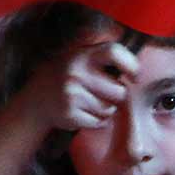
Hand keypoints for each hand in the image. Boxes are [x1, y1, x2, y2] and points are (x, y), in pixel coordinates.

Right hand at [24, 41, 139, 132]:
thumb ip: (104, 57)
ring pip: (109, 109)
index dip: (130, 64)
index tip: (134, 75)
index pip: (113, 52)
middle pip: (119, 91)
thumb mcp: (80, 57)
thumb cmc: (66, 76)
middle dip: (117, 96)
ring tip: (92, 102)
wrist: (36, 99)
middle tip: (106, 93)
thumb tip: (137, 67)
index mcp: (82, 55)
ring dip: (106, 109)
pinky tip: (84, 112)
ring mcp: (72, 95)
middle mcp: (76, 73)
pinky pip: (98, 122)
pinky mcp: (70, 114)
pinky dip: (96, 121)